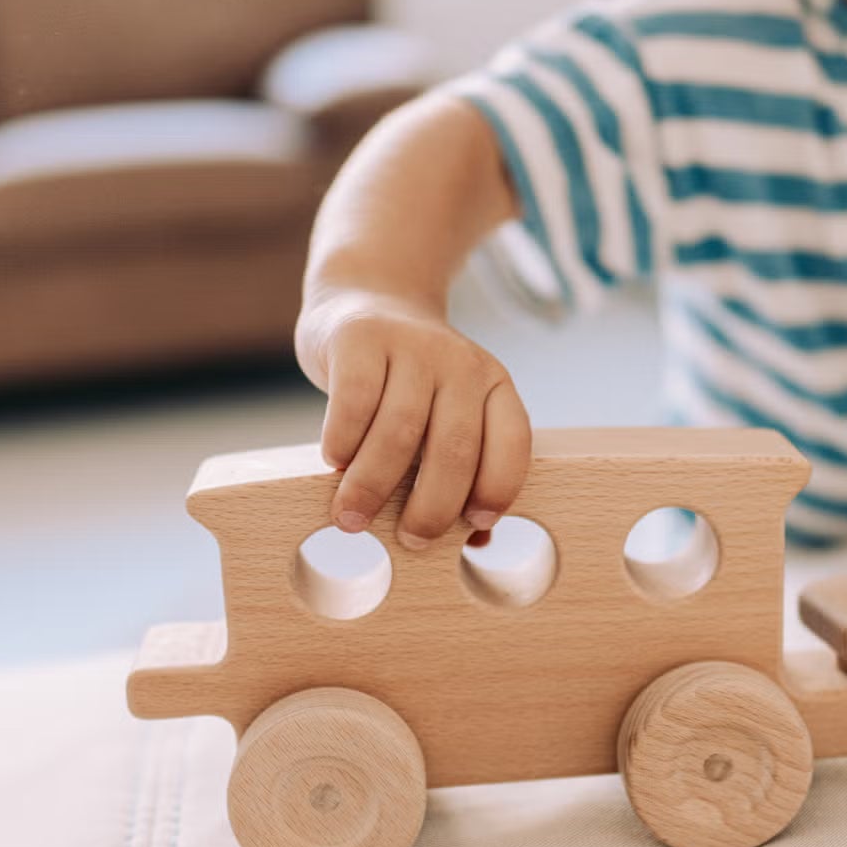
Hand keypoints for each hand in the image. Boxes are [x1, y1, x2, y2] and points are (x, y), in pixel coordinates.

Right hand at [297, 290, 531, 548]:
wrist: (364, 302)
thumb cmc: (407, 386)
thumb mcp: (445, 414)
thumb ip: (461, 468)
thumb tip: (475, 544)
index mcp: (494, 385)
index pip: (512, 442)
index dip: (499, 489)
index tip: (474, 528)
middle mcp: (460, 363)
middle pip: (454, 447)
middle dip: (432, 506)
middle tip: (410, 540)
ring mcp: (412, 346)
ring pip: (399, 431)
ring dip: (373, 486)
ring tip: (351, 519)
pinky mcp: (360, 339)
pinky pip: (354, 403)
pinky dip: (344, 444)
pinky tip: (334, 463)